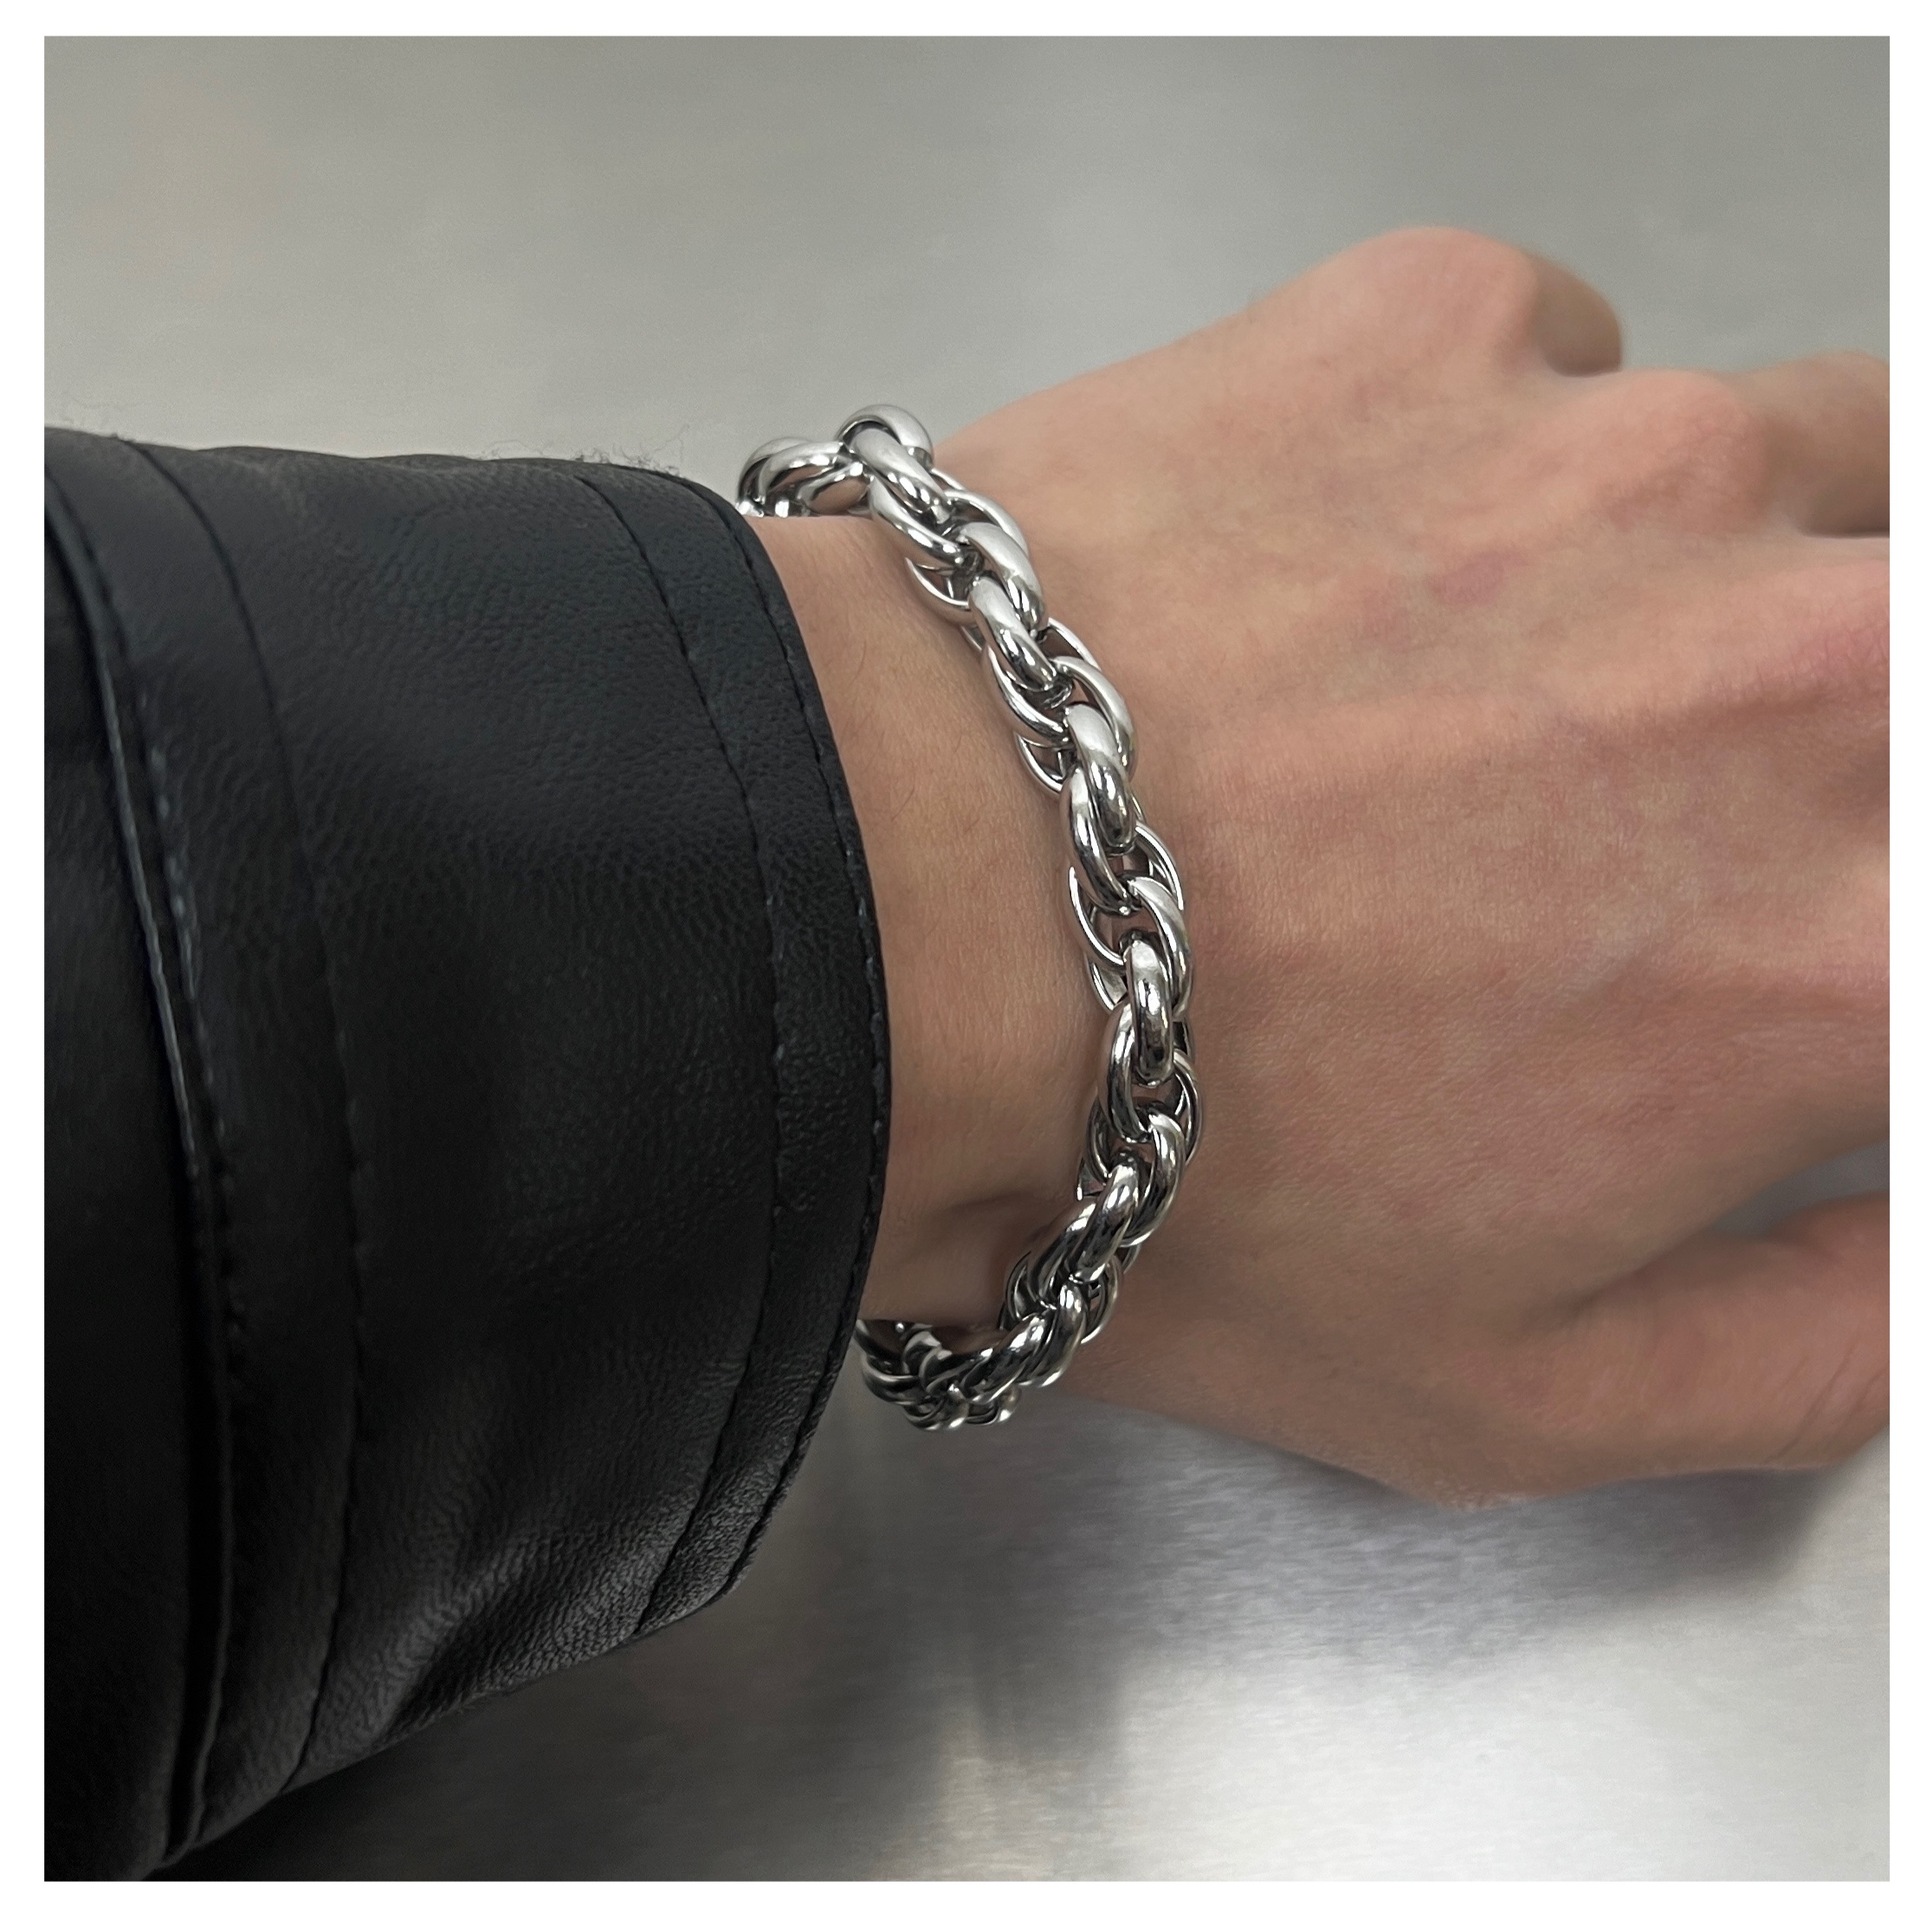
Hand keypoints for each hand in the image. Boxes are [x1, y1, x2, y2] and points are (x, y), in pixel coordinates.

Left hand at [754, 227, 1886, 1501]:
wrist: (874, 926)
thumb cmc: (1160, 1170)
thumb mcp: (1514, 1388)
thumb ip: (1812, 1340)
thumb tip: (1910, 1255)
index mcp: (1856, 944)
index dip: (1852, 917)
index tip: (1770, 926)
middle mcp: (1811, 666)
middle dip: (1835, 741)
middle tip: (1645, 812)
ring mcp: (1626, 460)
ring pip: (1808, 468)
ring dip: (1705, 575)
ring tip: (1494, 683)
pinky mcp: (1438, 330)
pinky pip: (1564, 362)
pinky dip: (1496, 460)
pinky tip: (1345, 573)